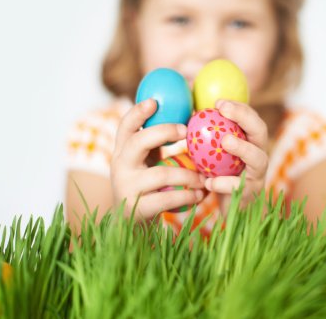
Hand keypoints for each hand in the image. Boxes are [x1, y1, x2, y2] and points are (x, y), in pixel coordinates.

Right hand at [111, 99, 205, 220]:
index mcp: (122, 151)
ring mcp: (127, 187)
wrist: (129, 225)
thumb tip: (187, 115)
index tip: (154, 101)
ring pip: (160, 174)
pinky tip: (201, 195)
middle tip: (187, 131)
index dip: (138, 112)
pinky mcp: (138, 208)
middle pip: (138, 141)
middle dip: (164, 132)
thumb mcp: (146, 162)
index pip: (125, 126)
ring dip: (189, 174)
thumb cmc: (146, 186)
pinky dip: (188, 196)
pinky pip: (167, 199)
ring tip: (205, 177)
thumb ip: (157, 143)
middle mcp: (120, 166)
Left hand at [205, 100, 268, 214]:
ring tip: (225, 141)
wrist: (230, 211)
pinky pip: (240, 187)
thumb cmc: (218, 176)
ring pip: (258, 159)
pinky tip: (208, 182)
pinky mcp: (251, 195)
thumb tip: (187, 112)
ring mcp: (258, 175)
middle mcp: (259, 155)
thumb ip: (206, 136)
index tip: (218, 102)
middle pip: (260, 131)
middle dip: (244, 117)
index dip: (238, 107)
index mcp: (250, 142)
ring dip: (242, 148)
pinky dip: (224, 183)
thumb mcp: (213, 154)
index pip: (250, 117)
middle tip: (224, 111)